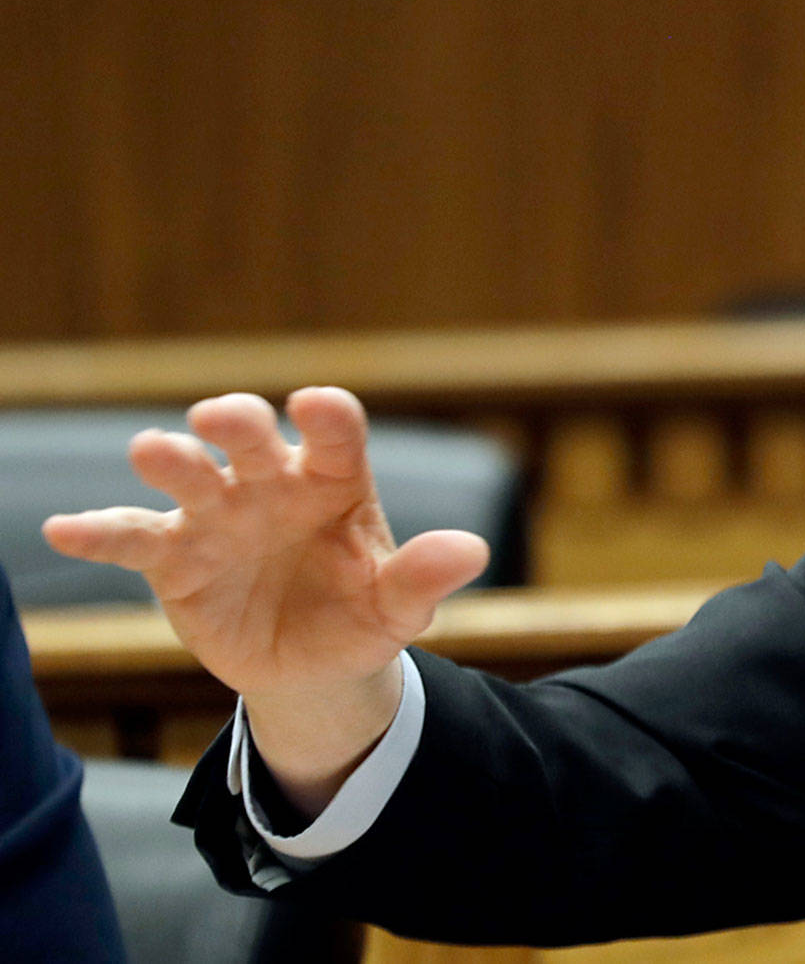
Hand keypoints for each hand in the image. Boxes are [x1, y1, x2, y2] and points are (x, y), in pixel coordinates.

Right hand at [43, 387, 487, 794]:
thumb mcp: (399, 607)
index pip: (336, 435)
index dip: (328, 417)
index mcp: (336, 480)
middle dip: (238, 423)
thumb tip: (473, 552)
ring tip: (154, 452)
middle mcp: (272, 483)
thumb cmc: (362, 616)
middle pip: (253, 439)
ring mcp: (219, 515)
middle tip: (223, 418)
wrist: (313, 666)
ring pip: (190, 475)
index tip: (317, 405)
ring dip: (172, 459)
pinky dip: (99, 532)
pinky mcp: (175, 558)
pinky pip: (132, 538)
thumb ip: (426, 577)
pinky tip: (64, 529)